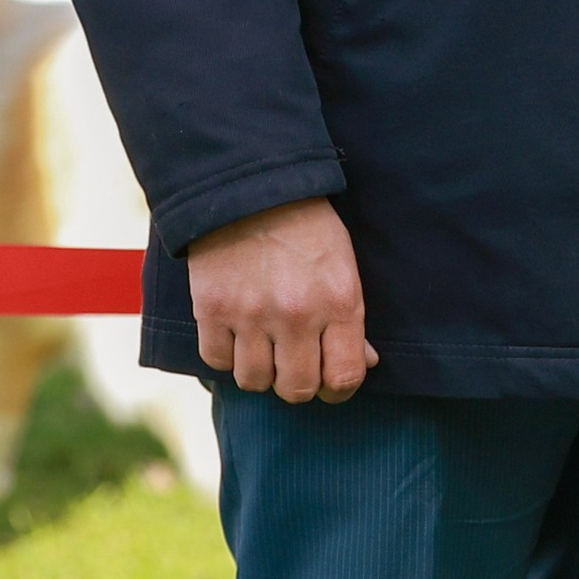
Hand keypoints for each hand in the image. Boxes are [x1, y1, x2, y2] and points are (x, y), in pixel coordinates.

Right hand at [187, 196, 376, 403]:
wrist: (252, 189)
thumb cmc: (307, 226)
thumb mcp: (343, 264)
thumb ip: (350, 317)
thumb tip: (365, 363)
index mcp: (338, 301)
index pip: (343, 377)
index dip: (338, 389)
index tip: (330, 382)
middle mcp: (297, 314)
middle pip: (296, 389)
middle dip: (297, 383)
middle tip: (295, 364)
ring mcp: (251, 315)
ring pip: (254, 382)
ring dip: (260, 371)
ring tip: (264, 345)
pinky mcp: (212, 311)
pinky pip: (218, 362)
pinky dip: (226, 354)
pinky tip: (236, 332)